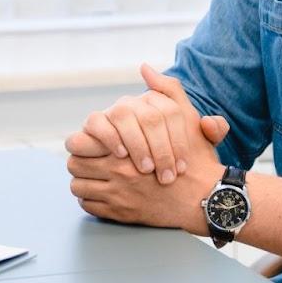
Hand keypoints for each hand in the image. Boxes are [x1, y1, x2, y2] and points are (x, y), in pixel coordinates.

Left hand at [66, 65, 227, 229]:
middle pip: (75, 166)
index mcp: (123, 146)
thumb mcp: (186, 116)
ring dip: (83, 183)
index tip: (88, 144)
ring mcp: (117, 195)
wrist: (206, 196)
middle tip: (86, 161)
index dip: (79, 143)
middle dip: (78, 163)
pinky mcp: (121, 214)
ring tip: (92, 179)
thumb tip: (146, 67)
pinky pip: (90, 207)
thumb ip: (166, 89)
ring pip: (79, 188)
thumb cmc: (195, 156)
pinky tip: (102, 195)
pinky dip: (91, 201)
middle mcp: (117, 170)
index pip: (78, 143)